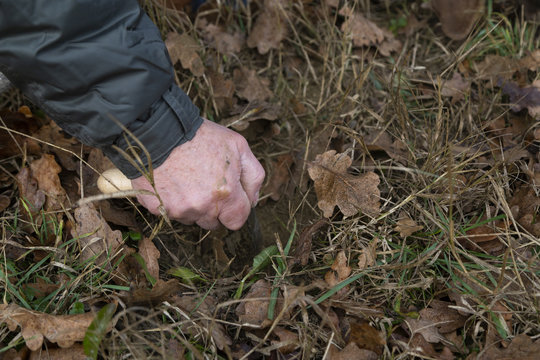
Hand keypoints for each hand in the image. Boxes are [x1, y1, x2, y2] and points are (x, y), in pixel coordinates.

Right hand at [131, 119, 264, 229]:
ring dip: (192, 206)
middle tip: (205, 183)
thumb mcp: (238, 146)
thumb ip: (254, 176)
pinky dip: (171, 202)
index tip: (229, 196)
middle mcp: (202, 207)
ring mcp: (178, 210)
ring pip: (192, 219)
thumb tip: (254, 200)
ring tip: (186, 180)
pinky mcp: (157, 208)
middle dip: (213, 209)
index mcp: (225, 194)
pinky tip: (171, 182)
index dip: (235, 209)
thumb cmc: (200, 135)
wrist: (158, 130)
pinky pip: (170, 213)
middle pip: (213, 223)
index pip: (237, 221)